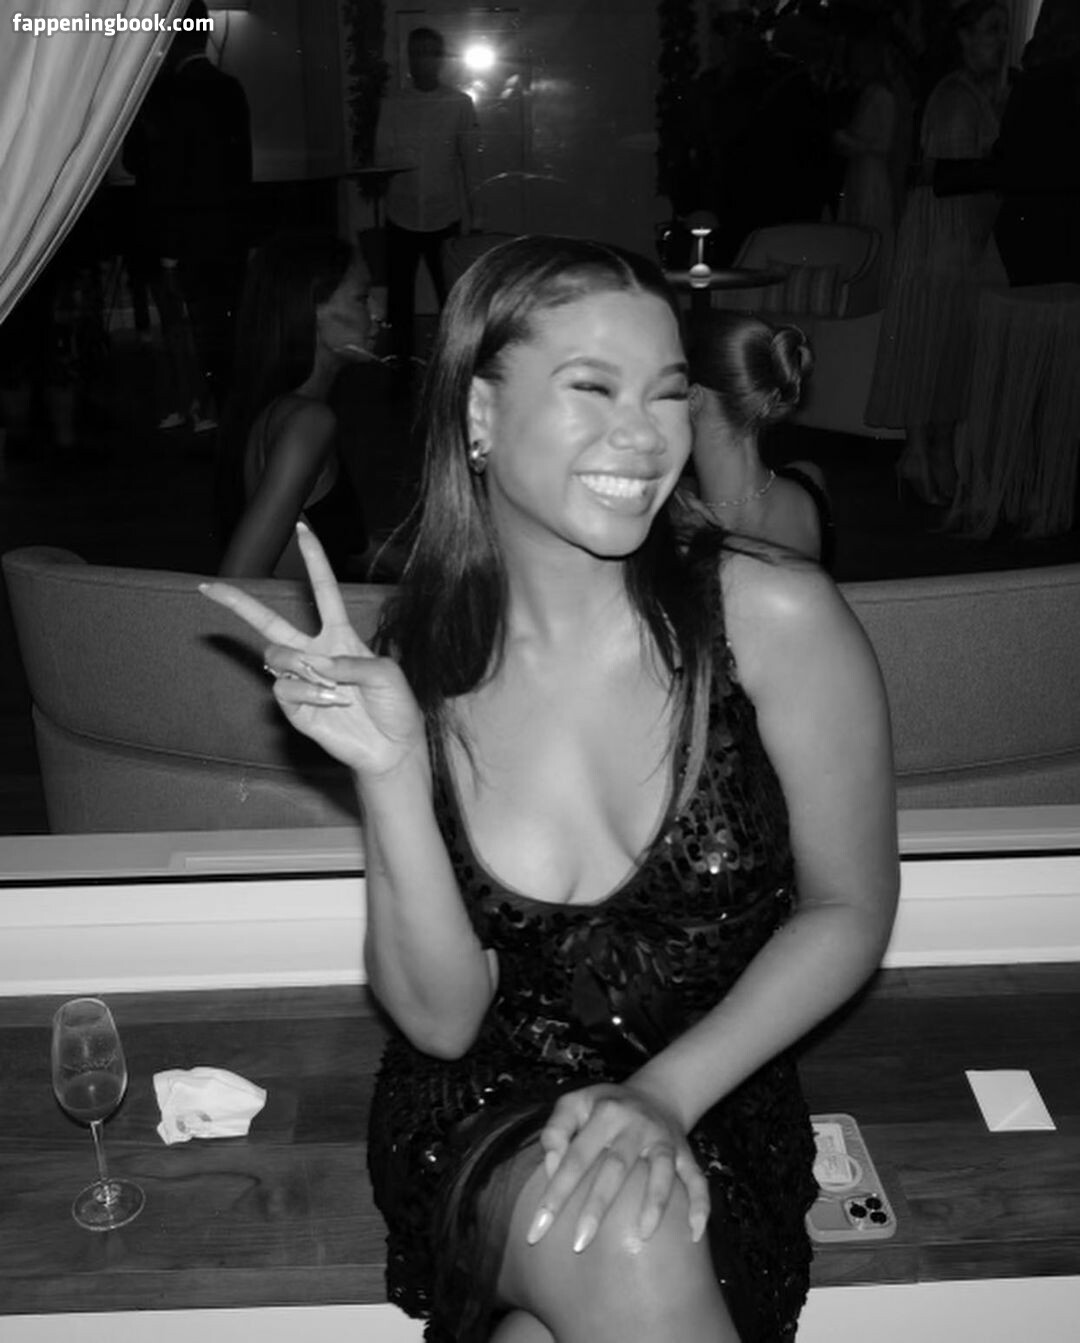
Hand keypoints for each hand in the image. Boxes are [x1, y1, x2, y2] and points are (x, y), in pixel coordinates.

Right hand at [199, 522, 425, 779]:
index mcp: (341, 636)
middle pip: (268, 623)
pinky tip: (331, 703)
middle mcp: (315, 654)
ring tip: (336, 689)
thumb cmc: (395, 706)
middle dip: (238, 604)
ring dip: (304, 666)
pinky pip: (283, 687)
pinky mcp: (294, 708)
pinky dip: (309, 692)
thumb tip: (317, 663)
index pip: (324, 591)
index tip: (302, 528)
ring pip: (276, 655)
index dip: (314, 560)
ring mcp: (301, 681)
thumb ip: (354, 662)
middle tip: (209, 587)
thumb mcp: (386, 674)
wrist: (392, 748)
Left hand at [526, 1082, 708, 1253]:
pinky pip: (697, 1179)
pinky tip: (694, 1234)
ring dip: (653, 1204)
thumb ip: (556, 1130)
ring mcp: (663, 1140)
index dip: (555, 1193)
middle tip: (578, 1244)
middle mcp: (636, 1125)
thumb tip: (552, 1168)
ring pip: (661, 1172)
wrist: (656, 1091)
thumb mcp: (575, 1103)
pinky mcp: (686, 1153)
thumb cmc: (604, 1106)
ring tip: (641, 1236)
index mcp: (605, 1113)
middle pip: (615, 1168)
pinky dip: (700, 1205)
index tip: (536, 1231)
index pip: (575, 1157)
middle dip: (597, 1207)